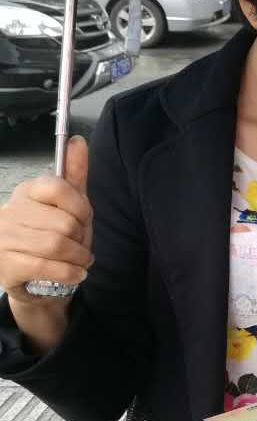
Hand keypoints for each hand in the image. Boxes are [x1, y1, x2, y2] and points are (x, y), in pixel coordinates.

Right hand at [0, 137, 92, 304]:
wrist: (33, 278)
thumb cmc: (52, 238)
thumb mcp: (68, 206)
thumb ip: (74, 175)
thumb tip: (78, 141)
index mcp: (27, 193)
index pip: (56, 187)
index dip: (80, 206)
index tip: (85, 219)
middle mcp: (11, 213)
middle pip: (63, 222)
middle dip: (82, 238)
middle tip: (83, 246)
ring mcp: (5, 239)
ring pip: (56, 245)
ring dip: (79, 257)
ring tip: (82, 260)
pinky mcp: (6, 266)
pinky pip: (46, 267)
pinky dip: (69, 272)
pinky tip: (76, 273)